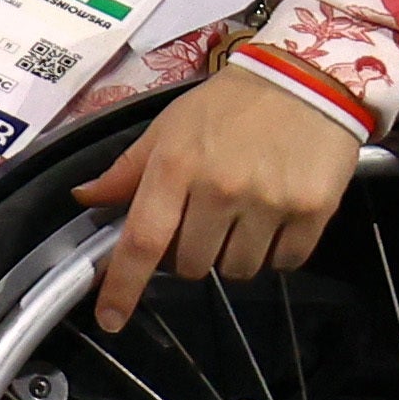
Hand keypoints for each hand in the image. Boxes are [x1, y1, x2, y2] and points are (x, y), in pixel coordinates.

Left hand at [75, 64, 358, 332]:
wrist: (306, 80)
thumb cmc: (228, 105)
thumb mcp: (168, 128)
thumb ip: (128, 170)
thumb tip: (85, 199)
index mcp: (175, 168)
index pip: (141, 240)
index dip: (122, 286)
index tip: (110, 319)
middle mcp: (219, 190)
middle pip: (190, 264)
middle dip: (190, 251)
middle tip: (204, 217)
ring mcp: (268, 203)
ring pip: (237, 270)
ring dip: (234, 253)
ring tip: (242, 212)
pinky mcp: (313, 212)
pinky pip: (285, 262)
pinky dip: (276, 250)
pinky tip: (275, 215)